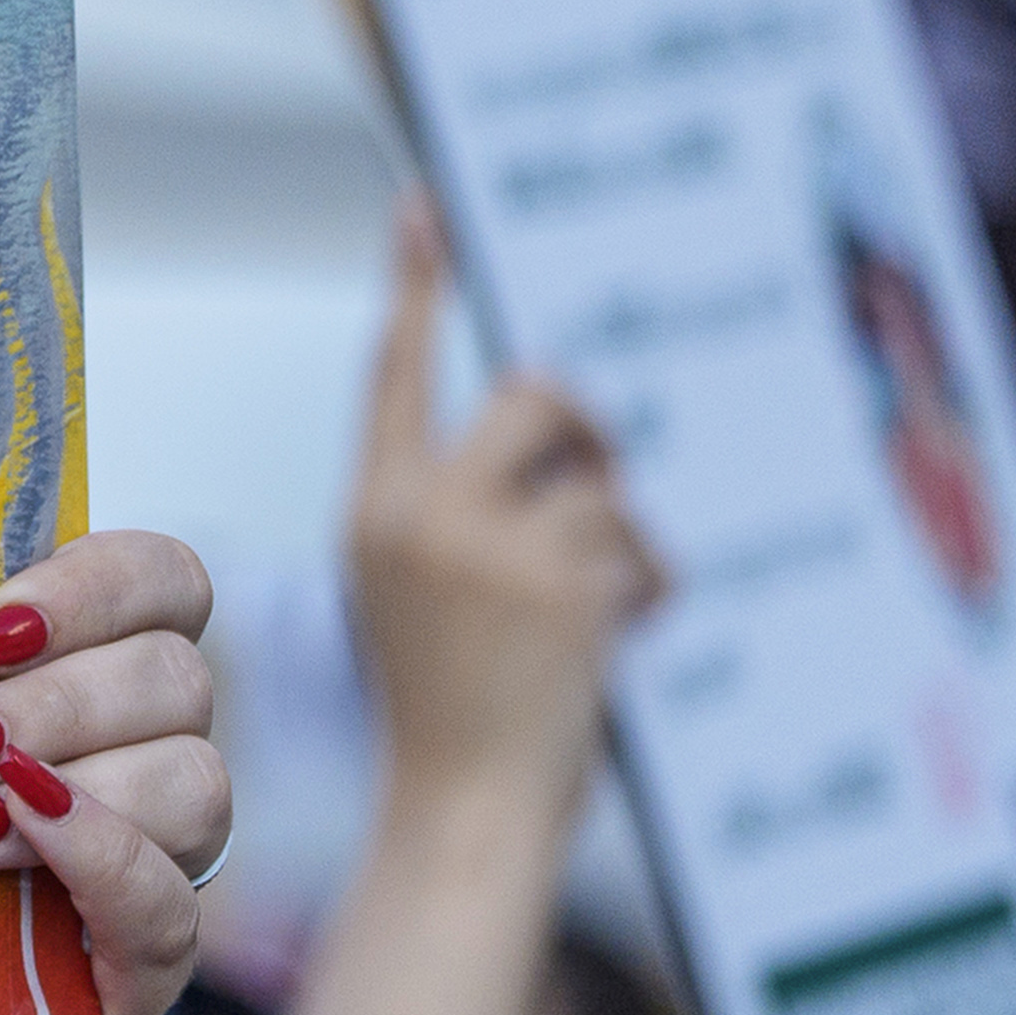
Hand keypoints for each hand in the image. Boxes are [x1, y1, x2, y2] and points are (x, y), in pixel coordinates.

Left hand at [0, 522, 224, 1014]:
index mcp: (99, 667)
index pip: (166, 582)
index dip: (93, 586)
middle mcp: (148, 751)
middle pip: (176, 677)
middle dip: (51, 702)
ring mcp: (163, 855)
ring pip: (194, 780)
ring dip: (65, 782)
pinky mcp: (147, 959)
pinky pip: (169, 906)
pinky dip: (95, 863)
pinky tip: (0, 845)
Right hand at [341, 203, 656, 824]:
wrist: (459, 805)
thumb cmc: (450, 705)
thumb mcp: (425, 591)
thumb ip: (469, 509)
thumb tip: (570, 441)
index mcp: (371, 509)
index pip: (394, 372)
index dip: (415, 286)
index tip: (426, 209)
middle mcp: (418, 512)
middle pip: (536, 395)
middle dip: (587, 430)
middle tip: (599, 480)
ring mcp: (489, 545)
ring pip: (602, 478)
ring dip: (620, 537)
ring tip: (591, 607)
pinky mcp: (560, 583)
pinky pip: (636, 542)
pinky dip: (643, 588)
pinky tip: (610, 640)